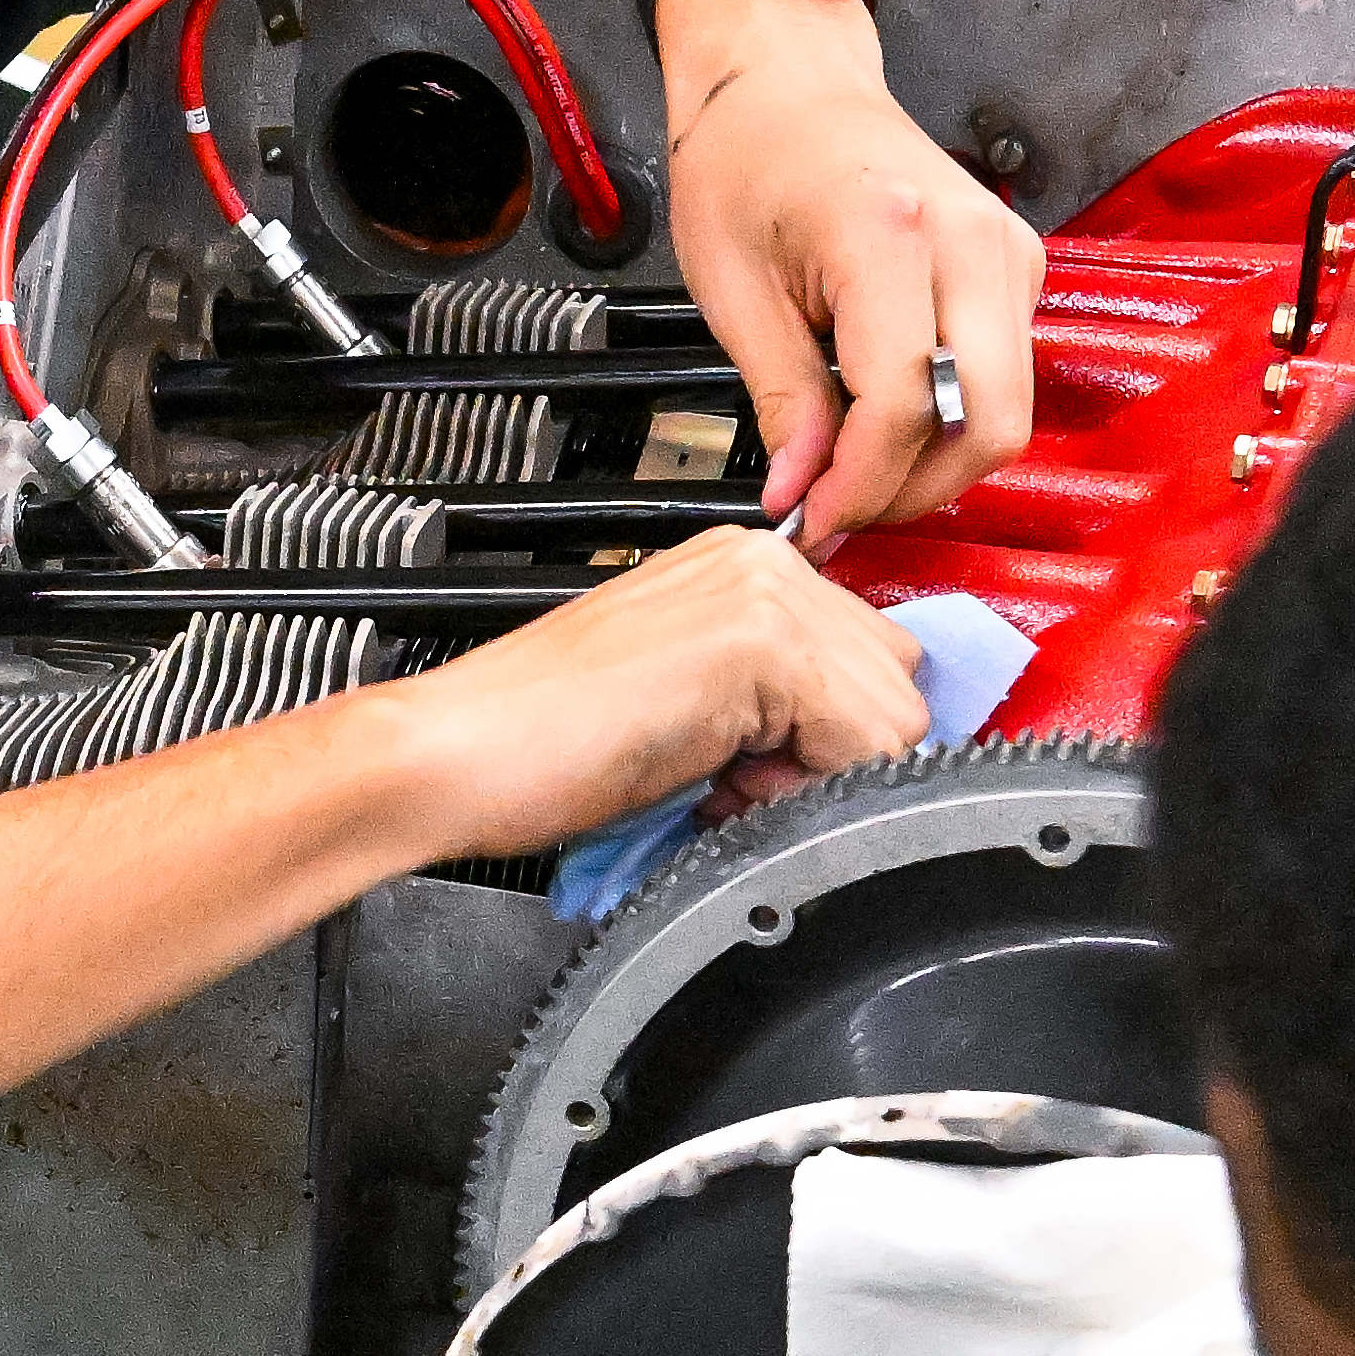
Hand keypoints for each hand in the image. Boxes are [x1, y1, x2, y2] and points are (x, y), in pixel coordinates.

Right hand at [363, 525, 930, 856]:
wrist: (456, 753)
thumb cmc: (541, 743)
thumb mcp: (691, 704)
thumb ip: (774, 703)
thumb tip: (857, 748)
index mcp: (746, 566)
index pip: (873, 658)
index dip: (828, 738)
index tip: (752, 767)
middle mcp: (764, 563)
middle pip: (898, 684)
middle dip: (834, 756)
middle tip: (733, 780)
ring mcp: (765, 595)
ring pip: (894, 718)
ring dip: (820, 777)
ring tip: (719, 782)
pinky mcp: (762, 644)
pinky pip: (867, 745)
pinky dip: (808, 792)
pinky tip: (718, 784)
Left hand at [652, 0, 1043, 540]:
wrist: (789, 80)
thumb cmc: (748, 155)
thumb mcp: (732, 286)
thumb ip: (780, 398)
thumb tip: (802, 491)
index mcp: (889, 233)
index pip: (904, 405)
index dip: (858, 484)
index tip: (811, 518)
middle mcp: (969, 241)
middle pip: (986, 424)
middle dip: (912, 491)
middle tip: (839, 510)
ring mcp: (1006, 252)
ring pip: (1005, 411)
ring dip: (935, 464)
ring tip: (855, 470)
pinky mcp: (1017, 267)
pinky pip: (1003, 377)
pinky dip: (950, 419)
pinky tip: (886, 419)